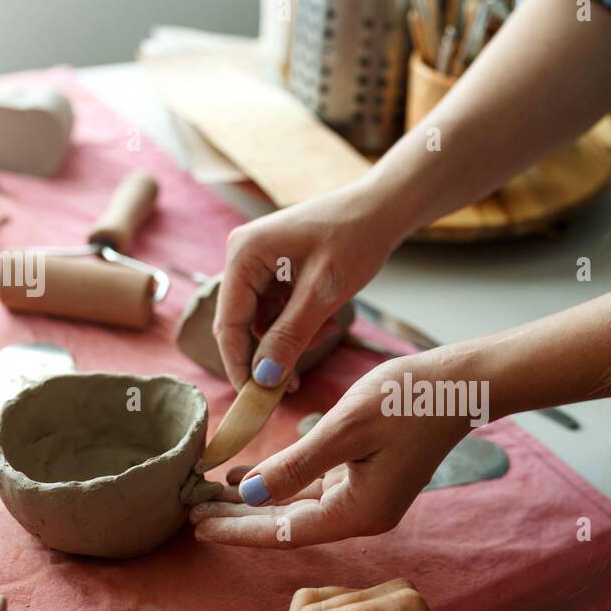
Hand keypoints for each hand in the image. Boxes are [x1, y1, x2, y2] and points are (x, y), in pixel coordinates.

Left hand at [190, 353, 472, 547]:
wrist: (460, 383)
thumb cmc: (407, 399)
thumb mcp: (346, 427)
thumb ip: (297, 464)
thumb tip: (252, 494)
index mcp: (360, 511)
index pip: (285, 532)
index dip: (238, 529)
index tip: (196, 525)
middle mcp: (364, 514)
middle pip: (289, 526)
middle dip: (240, 519)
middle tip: (190, 511)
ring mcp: (368, 499)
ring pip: (299, 508)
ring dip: (257, 501)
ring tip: (209, 493)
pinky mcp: (369, 480)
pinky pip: (316, 490)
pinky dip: (282, 483)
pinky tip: (249, 476)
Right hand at [216, 181, 403, 388]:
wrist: (381, 211)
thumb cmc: (355, 239)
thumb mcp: (322, 295)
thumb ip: (290, 336)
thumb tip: (263, 377)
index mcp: (244, 255)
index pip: (229, 323)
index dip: (240, 365)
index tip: (255, 399)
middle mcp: (242, 256)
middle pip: (243, 325)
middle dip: (271, 353)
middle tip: (296, 382)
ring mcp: (258, 262)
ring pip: (263, 322)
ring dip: (292, 338)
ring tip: (329, 330)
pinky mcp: (275, 270)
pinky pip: (277, 310)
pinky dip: (299, 324)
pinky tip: (327, 320)